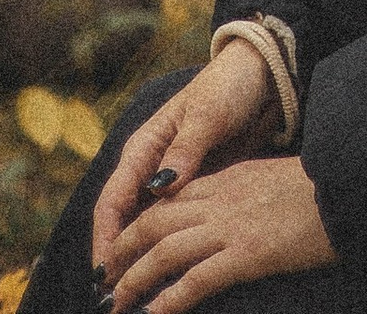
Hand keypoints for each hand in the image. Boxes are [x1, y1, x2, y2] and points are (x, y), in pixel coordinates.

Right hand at [93, 47, 282, 282]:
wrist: (261, 75)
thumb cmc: (229, 88)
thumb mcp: (208, 115)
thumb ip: (185, 150)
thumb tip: (161, 187)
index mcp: (144, 148)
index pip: (113, 202)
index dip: (105, 240)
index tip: (105, 275)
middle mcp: (150, 168)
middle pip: (123, 223)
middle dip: (116, 261)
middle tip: (115, 301)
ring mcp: (170, 181)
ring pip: (145, 229)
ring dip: (139, 261)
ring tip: (137, 297)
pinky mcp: (193, 189)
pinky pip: (173, 226)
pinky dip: (167, 250)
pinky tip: (172, 276)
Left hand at [103, 156, 335, 312]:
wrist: (350, 185)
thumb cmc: (320, 190)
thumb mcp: (273, 183)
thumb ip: (243, 197)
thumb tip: (228, 221)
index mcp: (228, 179)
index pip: (170, 198)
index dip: (138, 222)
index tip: (121, 246)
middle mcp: (221, 199)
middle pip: (155, 221)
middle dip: (122, 251)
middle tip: (103, 278)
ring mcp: (231, 226)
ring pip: (164, 251)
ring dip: (134, 280)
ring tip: (115, 304)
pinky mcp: (246, 254)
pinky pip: (195, 279)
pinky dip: (169, 299)